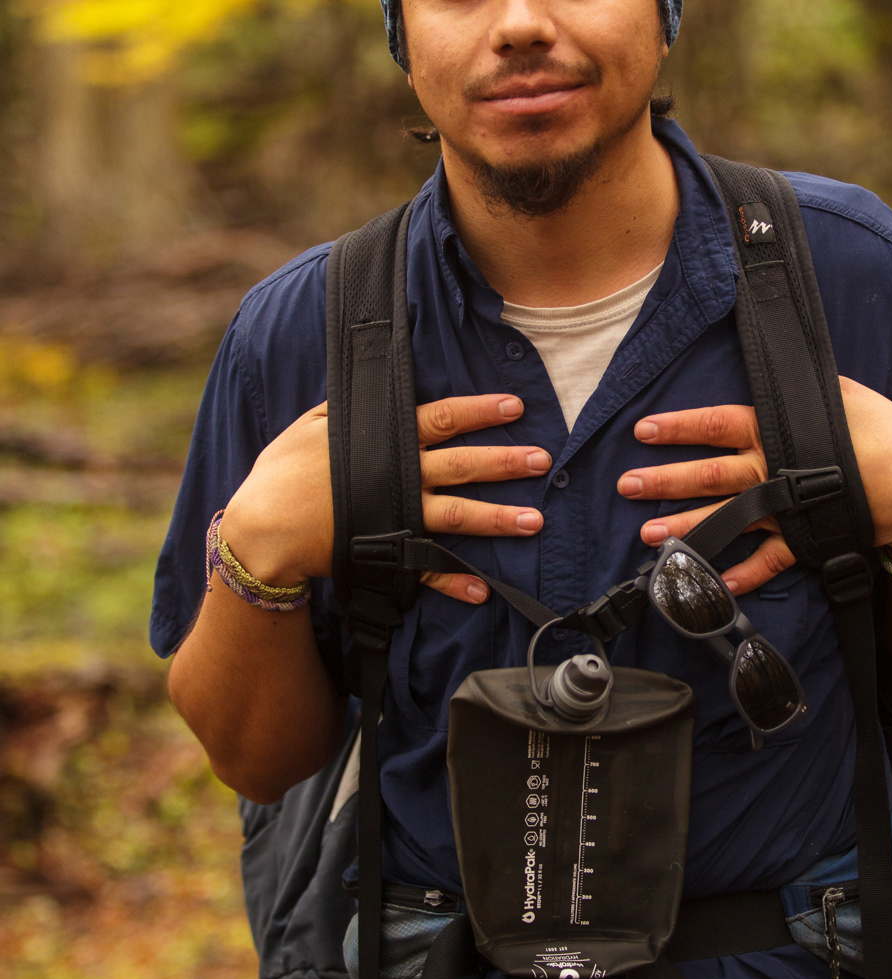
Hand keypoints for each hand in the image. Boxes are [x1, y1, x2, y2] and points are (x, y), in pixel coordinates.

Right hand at [220, 394, 549, 604]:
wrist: (260, 529)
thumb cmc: (281, 472)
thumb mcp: (311, 425)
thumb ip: (348, 410)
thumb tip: (373, 390)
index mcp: (383, 441)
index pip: (441, 418)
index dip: (480, 411)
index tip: (515, 406)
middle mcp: (397, 478)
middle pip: (461, 465)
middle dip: (505, 462)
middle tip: (543, 458)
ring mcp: (394, 519)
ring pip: (456, 516)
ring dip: (498, 518)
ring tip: (535, 520)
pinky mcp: (384, 555)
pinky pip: (426, 570)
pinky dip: (454, 581)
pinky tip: (483, 589)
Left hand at [616, 378, 891, 595]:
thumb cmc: (884, 433)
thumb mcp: (845, 396)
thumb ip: (809, 390)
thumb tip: (791, 372)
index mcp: (777, 431)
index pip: (717, 424)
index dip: (680, 427)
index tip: (644, 431)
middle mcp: (772, 470)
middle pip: (708, 474)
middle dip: (664, 480)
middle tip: (627, 486)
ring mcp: (785, 510)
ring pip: (724, 519)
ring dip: (684, 527)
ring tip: (647, 534)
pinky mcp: (805, 540)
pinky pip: (768, 562)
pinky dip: (742, 575)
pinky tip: (714, 583)